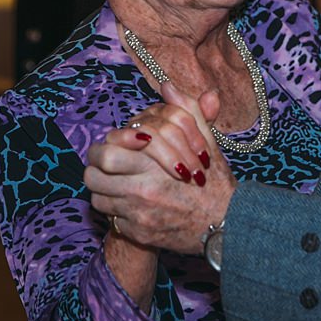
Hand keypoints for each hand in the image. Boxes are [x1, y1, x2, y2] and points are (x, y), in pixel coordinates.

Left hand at [87, 78, 236, 254]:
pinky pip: (112, 220)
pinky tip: (131, 205)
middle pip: (92, 176)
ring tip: (117, 184)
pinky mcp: (139, 235)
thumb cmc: (215, 183)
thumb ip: (186, 111)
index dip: (105, 146)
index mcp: (152, 165)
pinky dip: (118, 212)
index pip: (104, 151)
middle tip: (105, 166)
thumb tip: (167, 86)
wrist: (227, 225)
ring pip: (98, 199)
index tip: (115, 147)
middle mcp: (141, 191)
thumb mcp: (206, 142)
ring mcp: (137, 216)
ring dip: (104, 190)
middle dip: (96, 168)